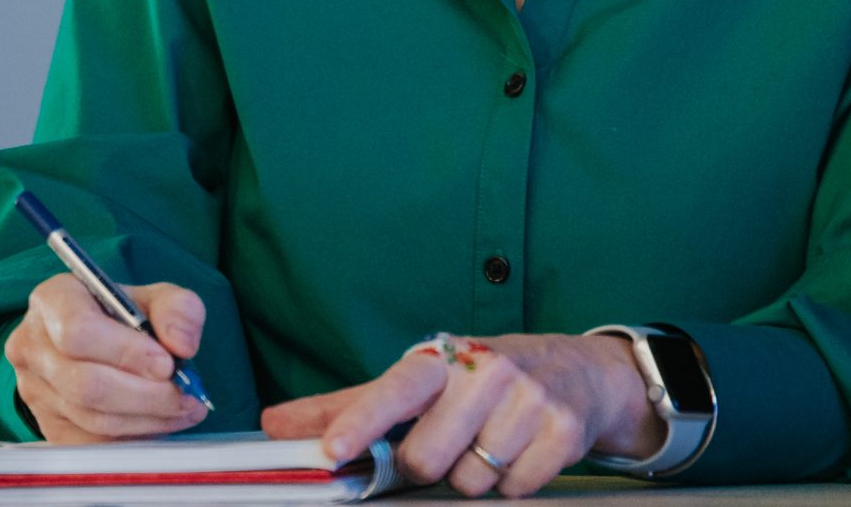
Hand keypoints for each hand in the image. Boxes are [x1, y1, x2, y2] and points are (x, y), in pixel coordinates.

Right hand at [3, 273, 210, 442]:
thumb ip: (177, 309)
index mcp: (51, 301)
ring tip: (183, 407)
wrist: (98, 344)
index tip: (166, 363)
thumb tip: (181, 344)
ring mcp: (35, 392)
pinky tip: (163, 421)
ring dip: (147, 418)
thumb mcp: (153, 298)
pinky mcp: (49, 428)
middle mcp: (32, 346)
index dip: (125, 352)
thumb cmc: (123, 317)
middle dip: (145, 394)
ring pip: (93, 417)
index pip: (78, 331)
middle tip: (184, 394)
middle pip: (86, 383)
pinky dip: (136, 436)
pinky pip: (95, 442)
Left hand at [260, 332, 659, 497]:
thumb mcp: (419, 381)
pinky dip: (513, 483)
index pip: (393, 389)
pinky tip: (520, 451)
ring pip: (471, 482)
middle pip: (427, 460)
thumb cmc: (477, 379)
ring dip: (473, 476)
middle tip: (446, 442)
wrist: (576, 372)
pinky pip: (515, 490)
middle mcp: (483, 371)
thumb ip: (348, 405)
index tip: (333, 449)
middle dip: (428, 467)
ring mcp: (527, 400)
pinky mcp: (563, 431)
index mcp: (440, 359)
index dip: (361, 421)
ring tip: (489, 441)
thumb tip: (275, 425)